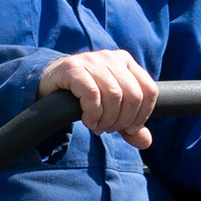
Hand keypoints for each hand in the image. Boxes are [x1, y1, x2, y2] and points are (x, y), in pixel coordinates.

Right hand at [40, 49, 158, 147]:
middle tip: (110, 129)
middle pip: (133, 95)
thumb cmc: (85, 95)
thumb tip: (146, 142)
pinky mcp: (73, 68)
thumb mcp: (112, 110)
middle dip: (123, 120)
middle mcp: (112, 57)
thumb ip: (130, 126)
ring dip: (107, 119)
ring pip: (114, 95)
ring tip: (98, 127)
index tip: (129, 129)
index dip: (143, 115)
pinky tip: (88, 120)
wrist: (51, 84)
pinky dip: (93, 114)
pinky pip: (92, 95)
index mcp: (126, 62)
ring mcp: (92, 60)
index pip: (149, 90)